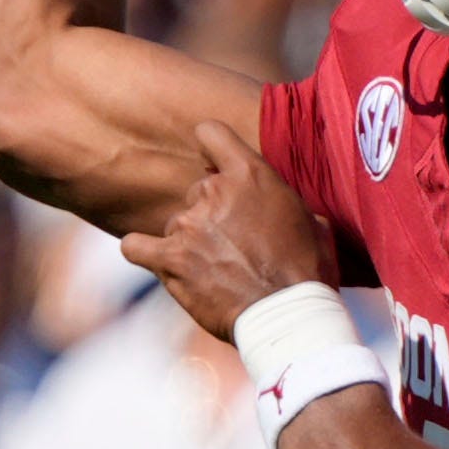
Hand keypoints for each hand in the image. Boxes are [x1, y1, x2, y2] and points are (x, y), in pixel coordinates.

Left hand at [120, 122, 334, 338]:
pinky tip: (156, 259)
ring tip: (216, 271)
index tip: (214, 165)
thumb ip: (283, 203)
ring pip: (176, 223)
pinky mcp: (170, 258)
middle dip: (211, 213)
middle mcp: (213, 191)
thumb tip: (279, 208)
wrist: (288, 315)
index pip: (211, 133)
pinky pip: (136, 246)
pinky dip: (143, 251)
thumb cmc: (308, 272)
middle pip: (197, 190)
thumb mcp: (311, 222)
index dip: (210, 149)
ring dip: (190, 241)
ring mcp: (188, 225)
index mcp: (250, 175)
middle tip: (232, 245)